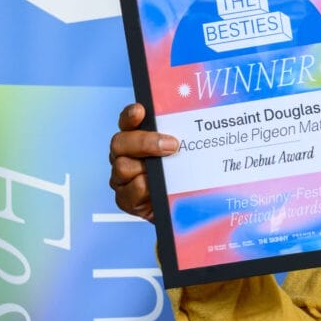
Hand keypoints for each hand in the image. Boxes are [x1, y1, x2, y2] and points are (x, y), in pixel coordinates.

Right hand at [108, 103, 178, 222]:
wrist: (181, 209)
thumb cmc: (182, 178)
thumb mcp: (184, 155)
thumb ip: (183, 140)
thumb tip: (200, 124)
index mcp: (137, 140)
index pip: (129, 122)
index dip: (130, 115)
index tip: (140, 111)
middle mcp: (125, 156)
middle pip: (120, 142)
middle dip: (144, 142)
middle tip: (171, 145)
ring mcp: (122, 177)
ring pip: (122, 167)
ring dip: (145, 168)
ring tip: (167, 172)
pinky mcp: (125, 199)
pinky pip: (130, 191)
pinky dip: (144, 189)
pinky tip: (157, 190)